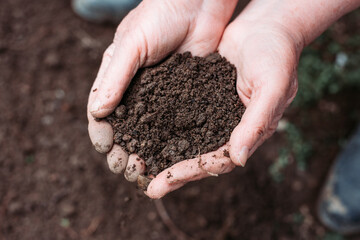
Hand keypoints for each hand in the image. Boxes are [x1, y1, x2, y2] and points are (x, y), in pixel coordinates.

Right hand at [87, 0, 237, 180]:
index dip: (102, 134)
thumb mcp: (132, 44)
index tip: (107, 150)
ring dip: (144, 153)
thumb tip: (98, 113)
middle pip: (124, 129)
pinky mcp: (183, 98)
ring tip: (145, 171)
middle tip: (126, 168)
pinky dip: (168, 143)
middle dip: (122, 150)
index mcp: (116, 78)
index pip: (101, 112)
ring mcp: (160, 97)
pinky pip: (173, 125)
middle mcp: (135, 92)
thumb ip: (115, 77)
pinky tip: (170, 157)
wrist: (199, 3)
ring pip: (148, 133)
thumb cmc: (160, 15)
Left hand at [146, 8, 301, 198]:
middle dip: (174, 174)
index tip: (165, 183)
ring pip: (187, 140)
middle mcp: (229, 129)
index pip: (218, 161)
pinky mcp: (201, 98)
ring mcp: (214, 114)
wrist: (266, 27)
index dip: (192, 172)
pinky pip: (181, 116)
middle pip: (199, 157)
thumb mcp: (272, 86)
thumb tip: (238, 159)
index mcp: (249, 133)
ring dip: (166, 154)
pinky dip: (164, 126)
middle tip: (149, 188)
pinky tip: (144, 130)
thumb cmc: (277, 55)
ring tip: (141, 166)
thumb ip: (256, 122)